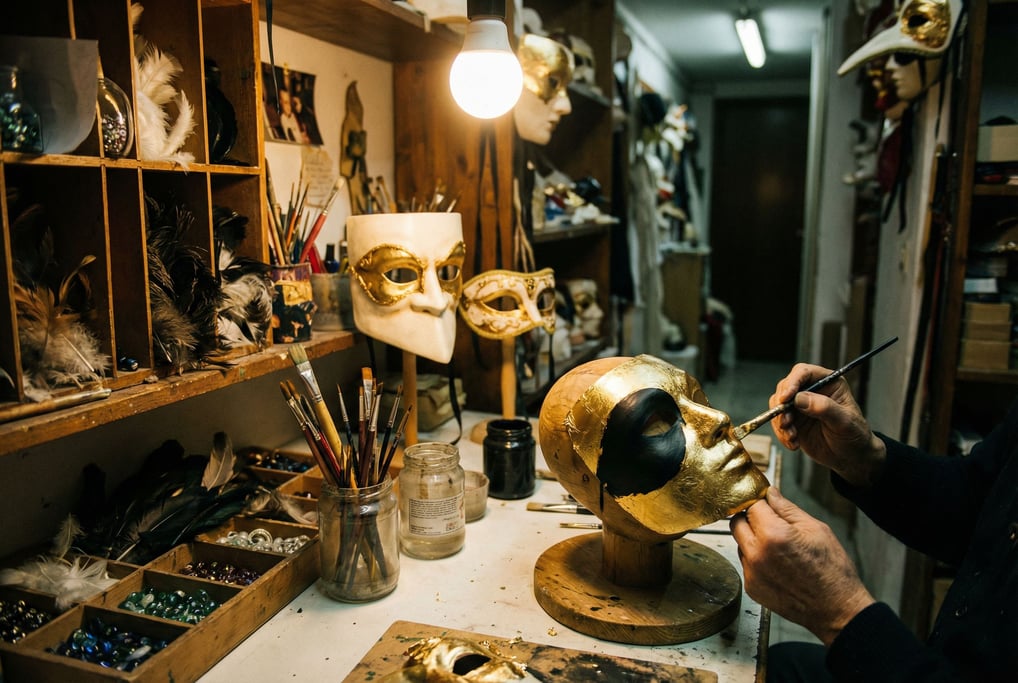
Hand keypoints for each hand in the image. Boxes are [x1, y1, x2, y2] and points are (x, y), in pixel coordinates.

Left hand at [731, 487, 874, 646]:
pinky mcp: (751, 587)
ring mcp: (752, 573)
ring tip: (780, 548)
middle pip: (737, 522)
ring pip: (740, 543)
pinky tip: (778, 564)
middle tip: (771, 523)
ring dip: (753, 539)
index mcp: (773, 534)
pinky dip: (756, 559)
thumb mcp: (815, 529)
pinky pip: (746, 563)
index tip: (766, 503)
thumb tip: (770, 493)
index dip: (760, 501)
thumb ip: (787, 509)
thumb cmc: (832, 570)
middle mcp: (757, 554)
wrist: (837, 609)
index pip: (752, 505)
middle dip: (751, 518)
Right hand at [770, 363, 885, 486]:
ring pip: (778, 405)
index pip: (804, 372)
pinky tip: (794, 443)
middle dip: (782, 406)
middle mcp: (812, 391)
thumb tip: (800, 398)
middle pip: (785, 387)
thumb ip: (824, 408)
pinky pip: (777, 422)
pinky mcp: (793, 420)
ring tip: (792, 436)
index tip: (786, 398)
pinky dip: (781, 434)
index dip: (792, 382)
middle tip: (786, 422)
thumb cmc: (855, 435)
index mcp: (828, 383)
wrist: (851, 457)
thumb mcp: (844, 421)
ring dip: (781, 422)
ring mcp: (800, 405)